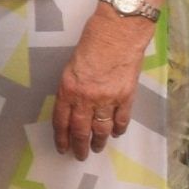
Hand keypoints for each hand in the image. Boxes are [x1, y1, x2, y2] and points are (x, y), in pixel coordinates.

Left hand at [50, 9, 147, 160]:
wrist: (118, 33)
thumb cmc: (91, 43)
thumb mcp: (71, 66)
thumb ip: (71, 88)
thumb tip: (73, 106)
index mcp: (68, 89)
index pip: (61, 121)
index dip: (62, 137)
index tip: (63, 148)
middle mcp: (86, 97)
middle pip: (81, 129)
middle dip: (80, 145)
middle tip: (80, 156)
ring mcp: (107, 98)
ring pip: (102, 128)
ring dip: (99, 141)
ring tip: (97, 149)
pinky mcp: (126, 96)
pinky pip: (121, 119)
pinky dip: (118, 129)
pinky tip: (115, 134)